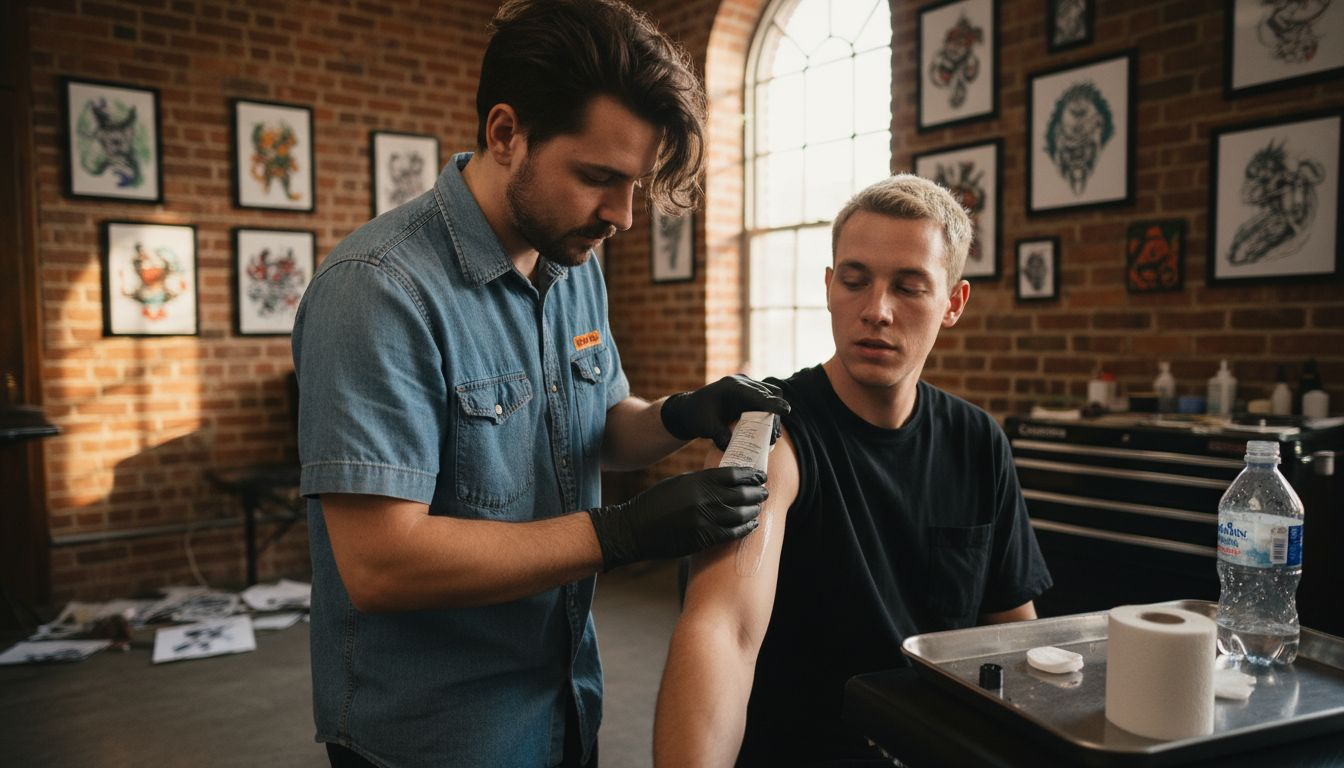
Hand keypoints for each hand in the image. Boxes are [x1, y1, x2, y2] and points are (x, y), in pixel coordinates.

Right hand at [586, 467, 766, 570]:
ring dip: (752, 511)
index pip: (733, 475)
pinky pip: (730, 533)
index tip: (760, 476)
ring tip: (758, 508)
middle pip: (740, 494)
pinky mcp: (701, 539)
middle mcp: (702, 499)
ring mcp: (702, 520)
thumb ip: (702, 481)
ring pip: (739, 515)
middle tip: (763, 492)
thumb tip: (727, 480)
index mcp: (696, 481)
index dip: (750, 475)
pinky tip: (750, 524)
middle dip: (756, 493)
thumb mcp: (678, 483)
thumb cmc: (655, 503)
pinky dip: (744, 528)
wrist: (633, 529)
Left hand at [660, 374, 790, 448]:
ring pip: (771, 396)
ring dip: (774, 416)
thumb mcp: (706, 427)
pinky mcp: (750, 395)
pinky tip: (769, 433)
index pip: (756, 393)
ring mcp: (747, 387)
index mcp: (731, 386)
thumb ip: (720, 436)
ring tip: (773, 438)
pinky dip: (769, 415)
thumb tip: (732, 447)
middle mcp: (741, 383)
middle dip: (775, 414)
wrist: (690, 410)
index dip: (772, 403)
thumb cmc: (696, 416)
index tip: (785, 410)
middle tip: (774, 436)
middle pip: (769, 393)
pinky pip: (766, 401)